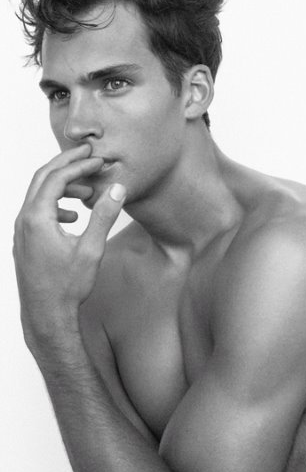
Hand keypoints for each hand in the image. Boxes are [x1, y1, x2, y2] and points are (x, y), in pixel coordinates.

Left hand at [13, 144, 125, 351]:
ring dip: (62, 186)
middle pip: (42, 178)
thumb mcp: (91, 249)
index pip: (57, 177)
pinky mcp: (24, 241)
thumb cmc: (66, 287)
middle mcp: (24, 220)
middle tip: (88, 155)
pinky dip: (55, 205)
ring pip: (39, 195)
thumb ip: (103, 216)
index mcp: (37, 218)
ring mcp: (21, 231)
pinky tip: (72, 217)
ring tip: (87, 191)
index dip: (79, 164)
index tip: (99, 160)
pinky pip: (37, 211)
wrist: (45, 315)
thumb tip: (117, 189)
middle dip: (66, 164)